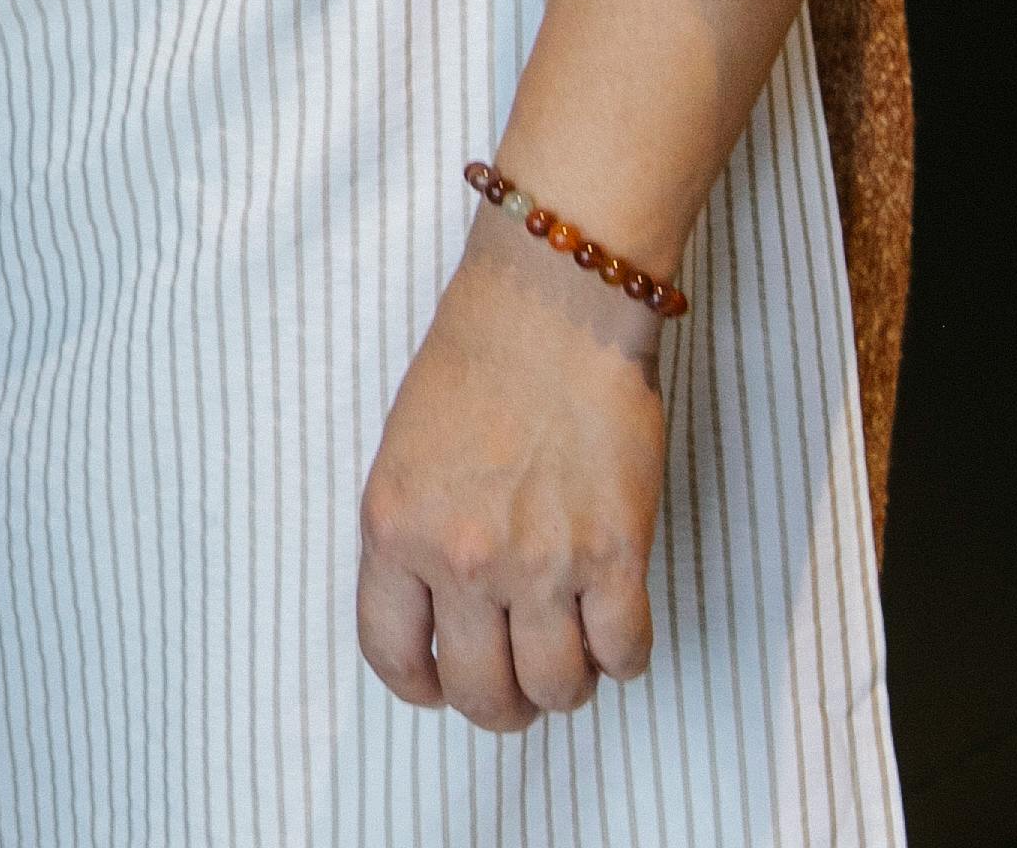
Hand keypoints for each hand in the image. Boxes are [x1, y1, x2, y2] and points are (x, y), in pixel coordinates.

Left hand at [354, 227, 669, 728]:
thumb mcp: (402, 458)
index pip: (390, 653)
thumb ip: (413, 540)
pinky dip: (625, 655)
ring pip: (558, 689)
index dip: (420, 688)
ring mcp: (539, 563)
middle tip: (520, 685)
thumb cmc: (472, 368)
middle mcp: (459, 558)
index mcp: (392, 529)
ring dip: (568, 685)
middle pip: (482, 693)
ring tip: (572, 650)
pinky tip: (616, 625)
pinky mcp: (614, 556)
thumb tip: (438, 618)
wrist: (548, 310)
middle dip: (502, 706)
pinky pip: (626, 655)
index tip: (439, 689)